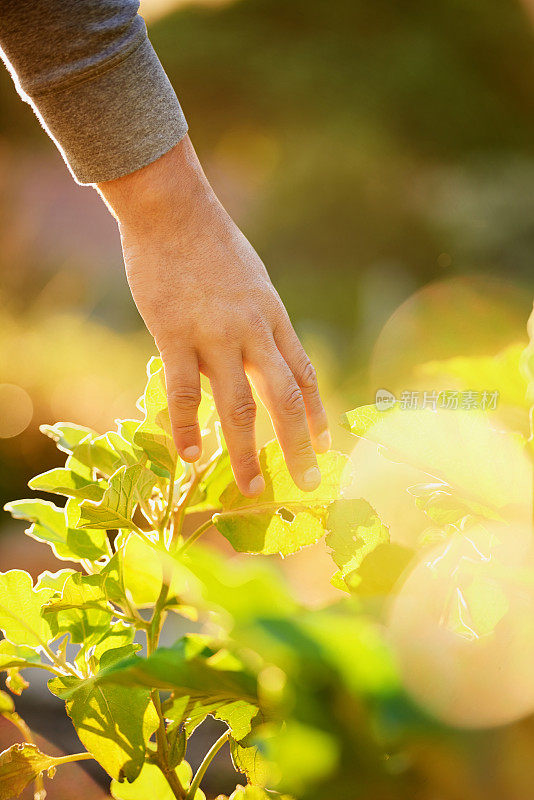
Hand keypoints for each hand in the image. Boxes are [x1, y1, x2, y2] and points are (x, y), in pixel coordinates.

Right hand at [98, 136, 329, 497]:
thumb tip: (257, 355)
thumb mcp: (251, 281)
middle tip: (307, 483)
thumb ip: (258, 321)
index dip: (317, 413)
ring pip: (239, 405)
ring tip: (253, 487)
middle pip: (285, 398)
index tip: (324, 446)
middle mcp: (254, 330)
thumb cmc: (211, 244)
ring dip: (247, 451)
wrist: (174, 209)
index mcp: (274, 317)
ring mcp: (217, 334)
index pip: (304, 374)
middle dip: (298, 445)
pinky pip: (186, 392)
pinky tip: (190, 455)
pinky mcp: (176, 334)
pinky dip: (188, 427)